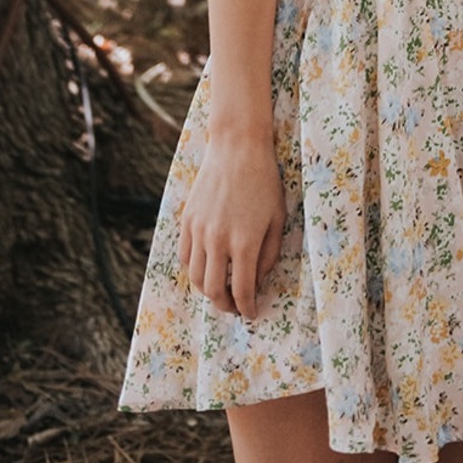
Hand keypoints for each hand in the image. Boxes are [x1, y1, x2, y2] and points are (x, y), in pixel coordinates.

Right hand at [177, 134, 285, 318]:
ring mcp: (199, 230)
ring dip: (208, 292)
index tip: (251, 313)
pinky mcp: (187, 220)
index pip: (241, 290)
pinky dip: (194, 270)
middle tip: (235, 308)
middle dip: (226, 306)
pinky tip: (207, 269)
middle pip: (214, 291)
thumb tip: (256, 281)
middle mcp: (218, 240)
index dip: (247, 308)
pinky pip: (185, 257)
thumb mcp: (277, 219)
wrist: (237, 149)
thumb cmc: (265, 183)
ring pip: (195, 277)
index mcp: (245, 242)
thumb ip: (268, 255)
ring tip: (221, 292)